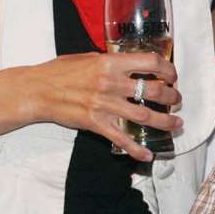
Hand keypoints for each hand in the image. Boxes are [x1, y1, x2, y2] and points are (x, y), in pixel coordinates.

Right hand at [23, 51, 180, 161]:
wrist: (37, 90)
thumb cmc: (60, 72)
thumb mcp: (88, 58)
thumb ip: (111, 63)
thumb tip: (130, 65)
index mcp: (111, 63)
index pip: (150, 62)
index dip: (167, 69)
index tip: (172, 75)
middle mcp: (111, 83)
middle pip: (153, 90)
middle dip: (171, 96)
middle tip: (177, 99)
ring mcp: (104, 105)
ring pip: (144, 115)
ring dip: (164, 121)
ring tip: (176, 124)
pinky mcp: (96, 124)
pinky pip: (121, 139)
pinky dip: (136, 149)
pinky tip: (148, 155)